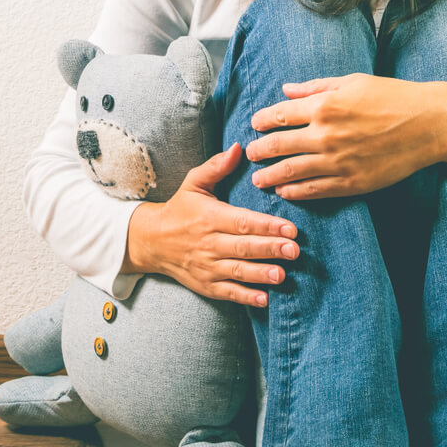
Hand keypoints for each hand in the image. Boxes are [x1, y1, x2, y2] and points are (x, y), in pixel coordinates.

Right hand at [123, 143, 299, 306]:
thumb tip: (238, 147)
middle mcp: (208, 243)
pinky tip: (263, 299)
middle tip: (294, 251)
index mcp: (210, 217)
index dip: (267, 226)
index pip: (242, 222)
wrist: (151, 241)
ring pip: (237, 271)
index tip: (290, 228)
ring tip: (282, 275)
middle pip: (243, 247)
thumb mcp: (193, 183)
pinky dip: (245, 297)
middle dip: (270, 249)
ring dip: (260, 274)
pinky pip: (227, 292)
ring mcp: (206, 266)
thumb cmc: (180, 209)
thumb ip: (216, 166)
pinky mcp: (205, 284)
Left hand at [246, 74, 446, 199]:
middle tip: (251, 155)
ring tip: (259, 180)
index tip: (254, 126)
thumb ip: (315, 87)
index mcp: (324, 105)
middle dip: (261, 151)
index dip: (263, 121)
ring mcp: (337, 161)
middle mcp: (326, 134)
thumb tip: (286, 89)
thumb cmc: (393, 97)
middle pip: (280, 145)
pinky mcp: (352, 182)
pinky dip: (295, 192)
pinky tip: (284, 192)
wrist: (430, 124)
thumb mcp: (353, 82)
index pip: (281, 115)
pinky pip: (315, 190)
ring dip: (270, 176)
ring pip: (291, 172)